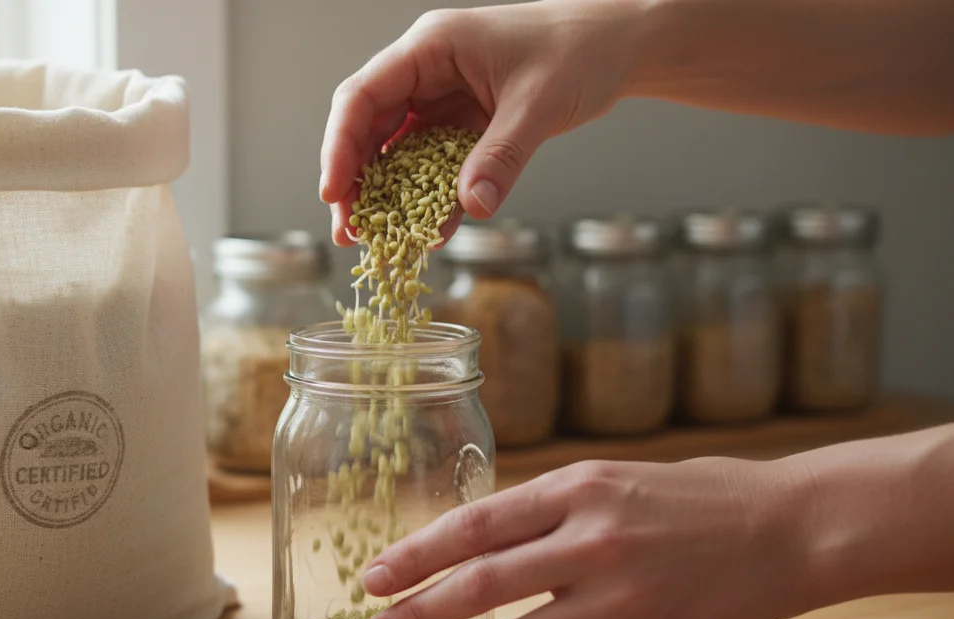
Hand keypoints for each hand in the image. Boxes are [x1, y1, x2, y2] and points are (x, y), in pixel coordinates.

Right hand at [319, 0, 646, 245]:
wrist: (620, 44)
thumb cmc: (579, 49)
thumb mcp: (538, 105)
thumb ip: (501, 156)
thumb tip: (472, 206)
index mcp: (431, 48)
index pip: (362, 96)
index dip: (340, 146)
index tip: (334, 192)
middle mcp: (427, 71)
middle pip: (369, 127)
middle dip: (355, 181)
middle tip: (350, 230)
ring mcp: (443, 98)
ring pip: (396, 150)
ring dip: (385, 195)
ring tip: (375, 239)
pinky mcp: (463, 123)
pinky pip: (433, 165)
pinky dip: (427, 197)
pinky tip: (424, 231)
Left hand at [361, 457, 813, 618]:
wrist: (788, 526)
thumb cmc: (693, 498)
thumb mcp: (611, 478)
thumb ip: (546, 509)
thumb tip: (471, 542)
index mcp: (578, 487)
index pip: (475, 525)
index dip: (416, 555)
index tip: (374, 578)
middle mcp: (594, 540)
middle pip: (483, 585)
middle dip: (418, 615)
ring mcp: (625, 597)